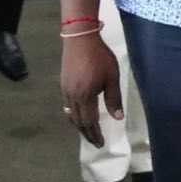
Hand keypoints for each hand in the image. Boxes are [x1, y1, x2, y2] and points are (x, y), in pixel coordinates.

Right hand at [60, 31, 123, 147]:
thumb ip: (114, 98)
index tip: (101, 143)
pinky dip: (74, 115)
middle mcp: (71, 96)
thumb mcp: (112, 77)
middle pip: (77, 121)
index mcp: (84, 96)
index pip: (89, 122)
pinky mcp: (63, 84)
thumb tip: (118, 118)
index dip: (95, 134)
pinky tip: (81, 114)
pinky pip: (67, 106)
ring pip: (70, 114)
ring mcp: (64, 90)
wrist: (79, 38)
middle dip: (87, 133)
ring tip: (89, 131)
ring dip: (79, 125)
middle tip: (96, 142)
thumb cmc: (99, 57)